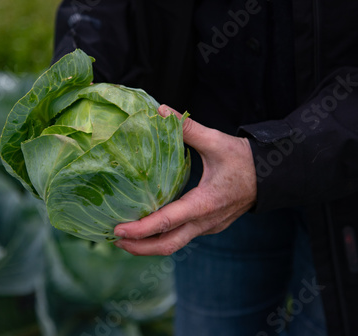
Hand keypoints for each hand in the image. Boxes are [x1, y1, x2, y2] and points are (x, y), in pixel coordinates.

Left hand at [113, 105, 256, 255]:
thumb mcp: (217, 141)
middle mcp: (205, 221)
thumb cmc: (245, 159)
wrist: (273, 176)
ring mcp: (208, 227)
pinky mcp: (208, 225)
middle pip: (168, 245)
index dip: (141, 230)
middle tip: (115, 240)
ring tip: (125, 238)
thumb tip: (160, 111)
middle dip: (139, 247)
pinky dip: (162, 237)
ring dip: (149, 246)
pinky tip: (147, 228)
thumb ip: (187, 129)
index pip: (167, 222)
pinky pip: (182, 237)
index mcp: (205, 203)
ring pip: (174, 245)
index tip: (118, 231)